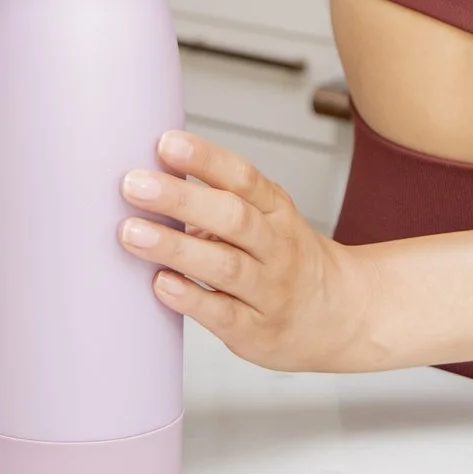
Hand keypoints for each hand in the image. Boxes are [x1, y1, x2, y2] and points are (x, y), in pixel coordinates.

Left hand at [119, 130, 381, 372]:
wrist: (340, 314)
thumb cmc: (285, 260)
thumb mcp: (266, 219)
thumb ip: (218, 202)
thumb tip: (151, 183)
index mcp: (277, 210)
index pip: (244, 177)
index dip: (205, 158)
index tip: (166, 142)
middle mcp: (277, 247)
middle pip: (233, 216)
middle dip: (180, 198)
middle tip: (134, 184)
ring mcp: (270, 290)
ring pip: (225, 265)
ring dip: (175, 247)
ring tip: (133, 232)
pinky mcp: (257, 331)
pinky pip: (223, 314)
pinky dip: (190, 298)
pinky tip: (161, 283)